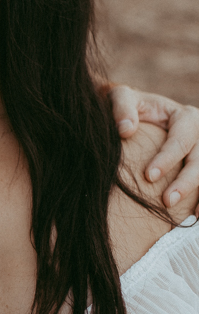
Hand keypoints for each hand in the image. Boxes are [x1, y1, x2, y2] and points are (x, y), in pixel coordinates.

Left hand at [109, 84, 198, 210]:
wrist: (140, 115)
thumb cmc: (131, 108)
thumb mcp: (123, 98)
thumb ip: (122, 108)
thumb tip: (125, 130)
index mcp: (185, 116)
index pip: (181, 139)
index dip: (167, 158)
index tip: (148, 176)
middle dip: (186, 182)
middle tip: (166, 201)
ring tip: (192, 215)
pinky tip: (197, 215)